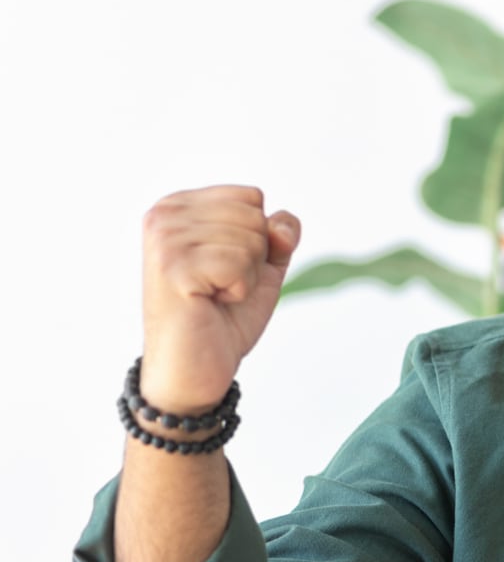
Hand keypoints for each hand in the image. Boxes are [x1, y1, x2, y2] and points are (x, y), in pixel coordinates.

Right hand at [140, 185, 300, 412]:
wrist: (196, 365)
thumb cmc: (224, 315)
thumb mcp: (262, 267)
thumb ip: (278, 235)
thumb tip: (281, 225)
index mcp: (179, 205)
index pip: (251, 196)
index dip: (258, 238)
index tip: (227, 266)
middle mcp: (164, 214)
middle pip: (253, 216)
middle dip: (253, 259)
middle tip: (221, 286)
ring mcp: (164, 238)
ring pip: (250, 239)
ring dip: (245, 277)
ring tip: (214, 295)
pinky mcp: (171, 265)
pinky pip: (239, 263)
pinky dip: (238, 290)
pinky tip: (211, 302)